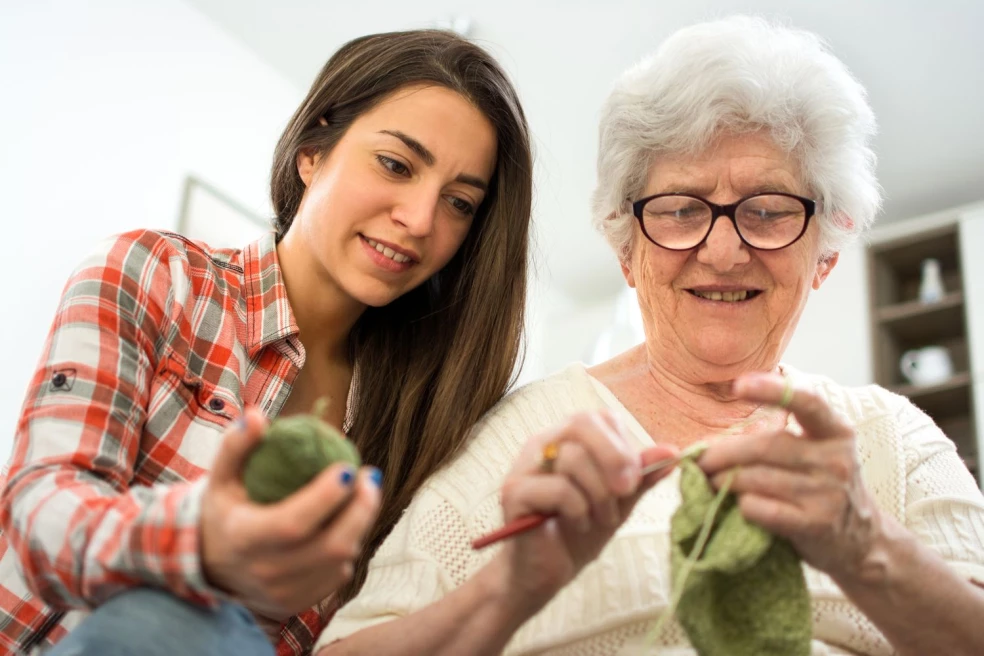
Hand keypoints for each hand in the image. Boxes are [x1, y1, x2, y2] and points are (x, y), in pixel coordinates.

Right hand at [200, 408, 381, 619]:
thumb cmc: (223, 511)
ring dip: (359, 525)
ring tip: (364, 493)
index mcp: (244, 538)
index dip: (326, 497)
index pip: (293, 523)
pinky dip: (348, 546)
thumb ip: (237, 446)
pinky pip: (337, 576)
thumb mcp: (220, 478)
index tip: (348, 467)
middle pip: (331, 546)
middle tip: (370, 476)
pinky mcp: (297, 604)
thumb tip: (257, 415)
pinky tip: (345, 523)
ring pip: (340, 561)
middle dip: (361, 509)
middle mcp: (265, 572)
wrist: (209, 567)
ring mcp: (283, 593)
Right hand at [494, 410, 676, 608]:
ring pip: (573, 459)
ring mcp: (524, 467)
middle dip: (614, 458)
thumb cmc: (578, 532)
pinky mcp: (515, 493)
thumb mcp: (618, 503)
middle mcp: (541, 445)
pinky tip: (579, 526)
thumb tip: (672, 453)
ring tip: (602, 519)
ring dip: (599, 495)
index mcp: (566, 440)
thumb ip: (640, 477)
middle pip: (581, 425)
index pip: (598, 417)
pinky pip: (560, 490)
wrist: (544, 574)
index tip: (636, 478)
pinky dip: (580, 512)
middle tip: (626, 491)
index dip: (622, 444)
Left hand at [698, 373, 880, 580]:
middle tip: (699, 460)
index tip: (738, 385)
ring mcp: (828, 493)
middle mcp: (835, 459)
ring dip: (724, 480)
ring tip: (710, 482)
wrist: (861, 542)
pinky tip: (740, 506)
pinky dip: (742, 505)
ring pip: (757, 478)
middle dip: (723, 452)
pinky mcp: (816, 524)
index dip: (771, 390)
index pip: (806, 401)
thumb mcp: (815, 453)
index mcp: (835, 432)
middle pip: (765, 446)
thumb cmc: (822, 488)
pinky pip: (761, 508)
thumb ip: (777, 439)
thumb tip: (715, 441)